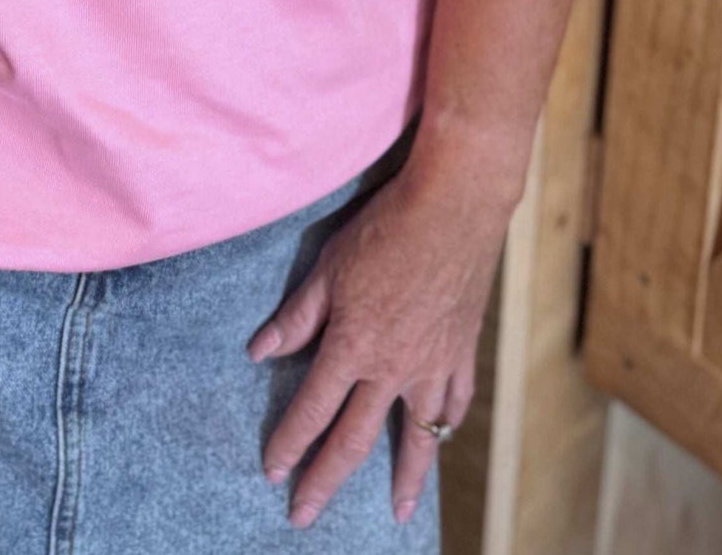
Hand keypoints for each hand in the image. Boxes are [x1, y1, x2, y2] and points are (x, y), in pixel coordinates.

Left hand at [247, 158, 511, 529]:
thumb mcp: (328, 266)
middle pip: (354, 439)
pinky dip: (447, 426)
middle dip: (325, 480)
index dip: (289, 443)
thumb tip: (259, 353)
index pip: (312, 410)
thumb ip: (297, 316)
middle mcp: (392, 368)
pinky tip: (441, 438)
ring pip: (417, 437)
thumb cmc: (386, 228)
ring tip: (397, 512)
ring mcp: (433, 364)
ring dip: (404, 478)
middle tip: (305, 516)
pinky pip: (455, 402)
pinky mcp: (462, 351)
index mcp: (353, 346)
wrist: (454, 206)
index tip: (272, 471)